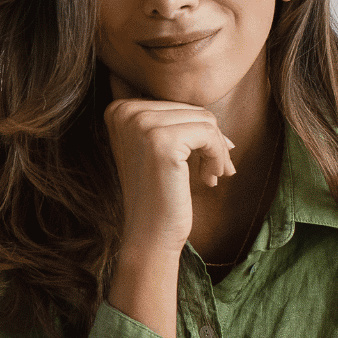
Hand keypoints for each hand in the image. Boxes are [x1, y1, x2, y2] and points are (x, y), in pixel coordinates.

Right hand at [104, 73, 235, 255]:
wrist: (149, 234)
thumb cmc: (158, 193)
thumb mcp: (157, 148)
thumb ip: (171, 120)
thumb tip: (210, 111)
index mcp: (119, 109)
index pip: (176, 103)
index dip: (197, 130)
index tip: (203, 157)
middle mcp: (125, 111)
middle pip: (192, 108)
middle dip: (211, 140)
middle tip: (214, 170)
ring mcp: (141, 124)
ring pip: (204, 119)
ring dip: (217, 150)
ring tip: (212, 175)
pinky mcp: (161, 141)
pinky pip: (209, 134)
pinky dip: (218, 157)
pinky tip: (209, 179)